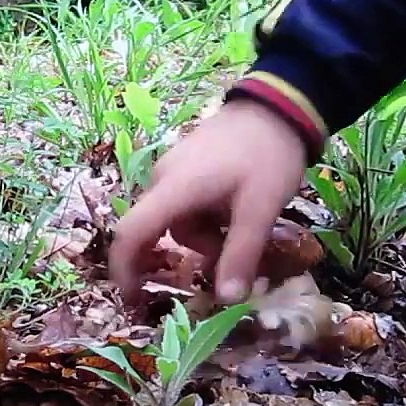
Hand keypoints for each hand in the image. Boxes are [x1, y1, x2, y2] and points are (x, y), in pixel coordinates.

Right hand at [110, 98, 307, 305]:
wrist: (280, 105)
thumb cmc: (267, 156)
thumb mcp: (260, 210)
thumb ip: (240, 255)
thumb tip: (227, 300)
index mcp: (175, 188)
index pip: (132, 233)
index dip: (125, 270)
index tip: (133, 299)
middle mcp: (164, 178)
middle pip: (161, 230)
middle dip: (194, 252)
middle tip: (229, 265)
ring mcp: (174, 168)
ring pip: (179, 220)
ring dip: (206, 235)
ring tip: (244, 226)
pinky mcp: (187, 164)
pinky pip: (187, 203)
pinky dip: (208, 217)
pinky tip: (236, 209)